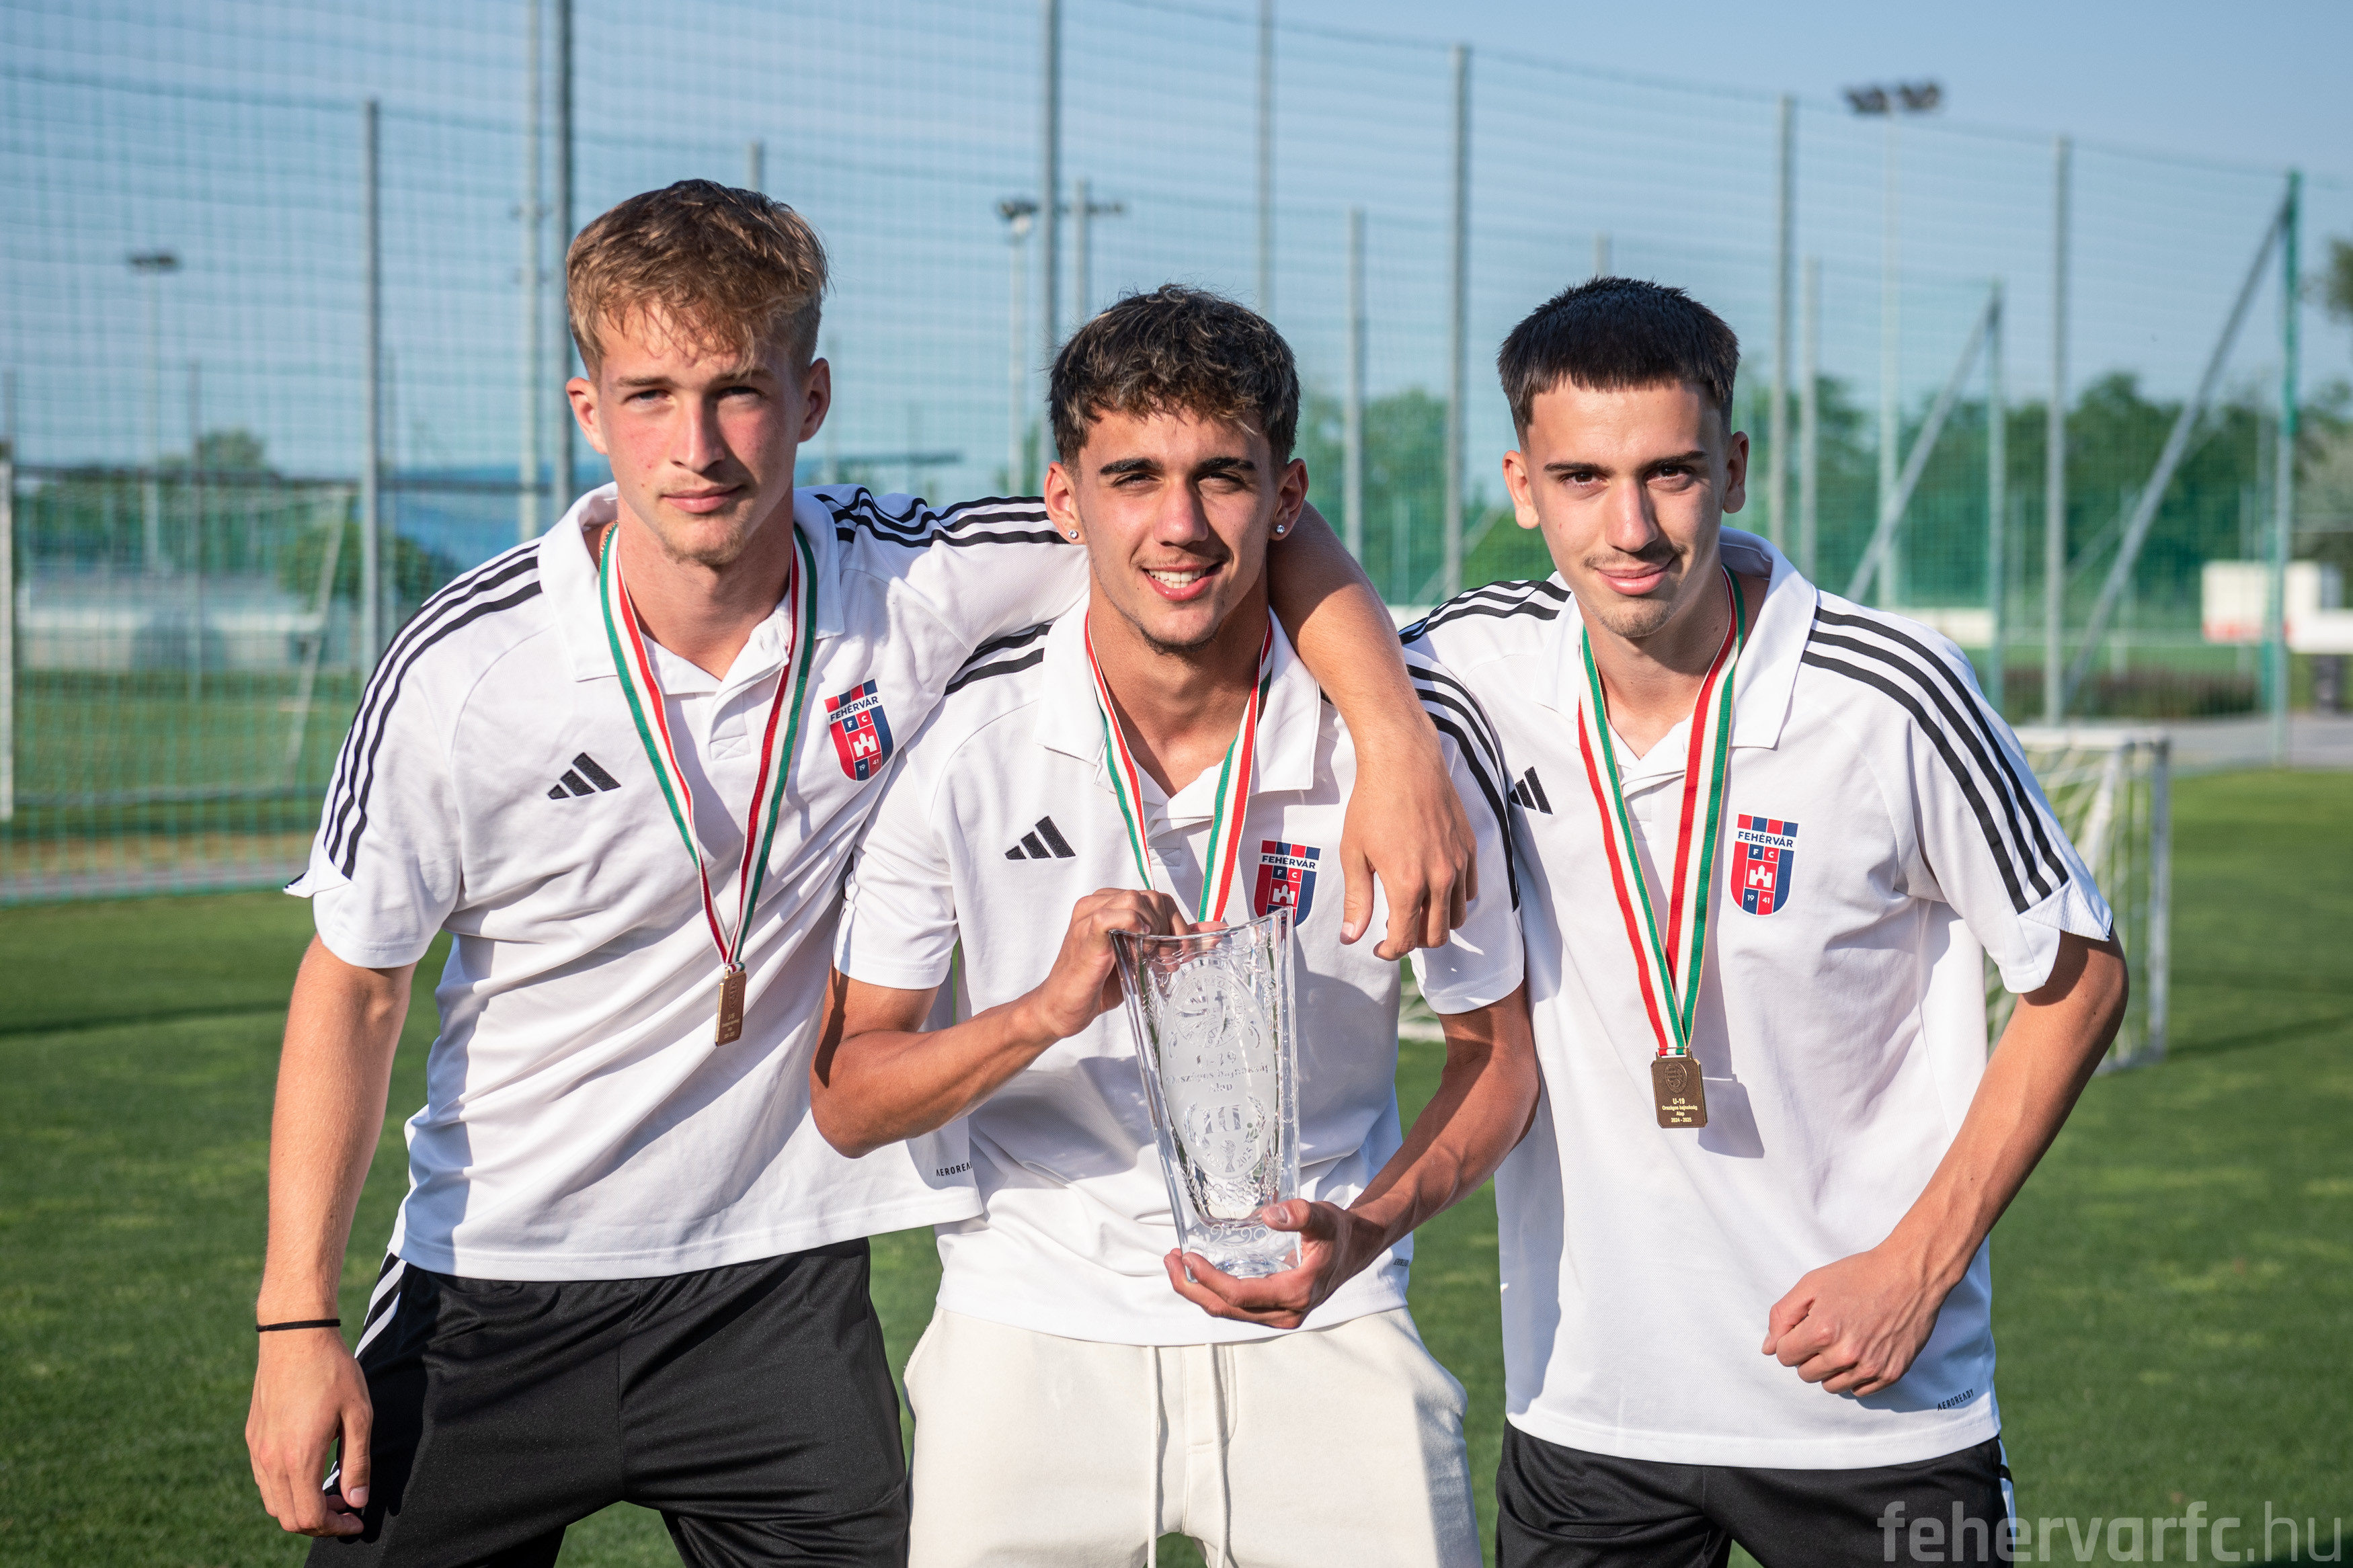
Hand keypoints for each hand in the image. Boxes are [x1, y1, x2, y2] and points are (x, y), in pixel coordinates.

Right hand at [246, 1328, 371, 1536]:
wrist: (295, 1337)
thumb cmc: (333, 1372)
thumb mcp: (358, 1415)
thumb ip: (357, 1462)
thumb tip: (357, 1501)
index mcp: (298, 1458)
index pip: (310, 1517)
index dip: (336, 1527)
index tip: (357, 1520)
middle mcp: (270, 1461)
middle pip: (288, 1518)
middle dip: (320, 1523)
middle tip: (347, 1508)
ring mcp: (257, 1450)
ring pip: (274, 1503)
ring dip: (301, 1507)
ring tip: (331, 1491)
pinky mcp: (252, 1438)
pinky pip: (265, 1481)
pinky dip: (286, 1490)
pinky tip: (310, 1471)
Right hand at [1017, 889, 1189, 1041]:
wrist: (1063, 1008)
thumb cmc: (1098, 984)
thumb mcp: (1143, 960)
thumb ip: (1174, 942)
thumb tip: (1216, 932)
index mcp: (1111, 905)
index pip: (1157, 898)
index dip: (1175, 923)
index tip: (1177, 951)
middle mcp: (1099, 904)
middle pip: (1151, 897)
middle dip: (1168, 928)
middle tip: (1165, 960)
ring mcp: (1089, 916)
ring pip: (1135, 899)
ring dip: (1152, 928)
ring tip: (1148, 957)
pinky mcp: (1085, 933)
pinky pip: (1112, 914)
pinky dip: (1132, 925)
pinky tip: (1137, 946)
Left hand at [1161, 1199, 1389, 1330]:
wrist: (1356, 1248)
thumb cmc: (1338, 1232)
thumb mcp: (1322, 1218)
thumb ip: (1300, 1214)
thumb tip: (1271, 1215)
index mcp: (1294, 1294)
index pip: (1238, 1295)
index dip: (1207, 1279)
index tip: (1187, 1257)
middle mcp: (1285, 1313)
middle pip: (1226, 1310)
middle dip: (1191, 1288)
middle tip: (1169, 1260)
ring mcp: (1279, 1316)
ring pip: (1228, 1313)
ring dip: (1199, 1292)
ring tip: (1176, 1265)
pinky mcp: (1275, 1311)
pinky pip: (1237, 1309)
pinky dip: (1215, 1293)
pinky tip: (1200, 1274)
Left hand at [1337, 723, 1475, 957]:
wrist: (1404, 762)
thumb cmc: (1373, 803)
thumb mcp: (1354, 853)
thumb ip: (1357, 900)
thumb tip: (1351, 937)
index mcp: (1407, 884)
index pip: (1405, 939)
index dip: (1390, 952)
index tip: (1379, 948)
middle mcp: (1439, 878)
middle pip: (1436, 935)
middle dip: (1414, 941)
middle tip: (1395, 931)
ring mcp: (1458, 863)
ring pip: (1457, 916)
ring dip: (1437, 923)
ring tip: (1415, 911)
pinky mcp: (1470, 848)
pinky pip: (1470, 890)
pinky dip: (1455, 899)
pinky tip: (1435, 889)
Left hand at [1761, 1245, 1951, 1396]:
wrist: (1910, 1275)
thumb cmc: (1859, 1275)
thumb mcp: (1812, 1284)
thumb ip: (1782, 1316)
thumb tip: (1768, 1349)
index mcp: (1822, 1331)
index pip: (1785, 1356)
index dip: (1789, 1341)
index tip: (1804, 1328)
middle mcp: (1846, 1354)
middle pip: (1806, 1374)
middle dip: (1808, 1356)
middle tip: (1826, 1332)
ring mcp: (1871, 1367)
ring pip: (1831, 1386)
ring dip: (1830, 1368)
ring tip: (1844, 1341)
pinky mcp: (1891, 1374)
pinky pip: (1858, 1391)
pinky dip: (1854, 1376)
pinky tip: (1861, 1351)